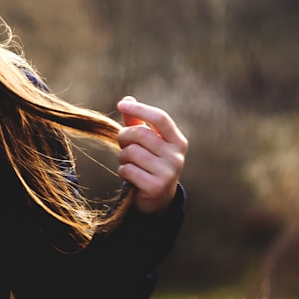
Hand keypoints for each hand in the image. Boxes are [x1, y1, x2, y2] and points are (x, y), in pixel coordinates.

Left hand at [117, 96, 187, 213]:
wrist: (158, 199)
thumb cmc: (149, 164)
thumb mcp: (147, 143)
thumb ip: (137, 122)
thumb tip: (127, 99)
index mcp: (177, 141)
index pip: (160, 118)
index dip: (140, 109)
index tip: (121, 105)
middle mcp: (176, 156)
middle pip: (140, 134)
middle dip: (124, 137)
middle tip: (123, 144)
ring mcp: (168, 172)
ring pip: (131, 152)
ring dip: (123, 157)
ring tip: (129, 163)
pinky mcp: (156, 187)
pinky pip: (127, 170)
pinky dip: (123, 172)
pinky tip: (130, 177)